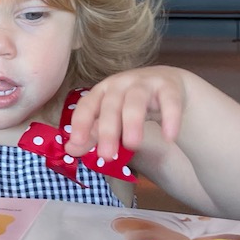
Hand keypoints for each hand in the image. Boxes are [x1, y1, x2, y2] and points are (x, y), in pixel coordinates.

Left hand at [64, 66, 186, 162]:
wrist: (166, 83)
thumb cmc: (130, 103)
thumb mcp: (110, 117)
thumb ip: (92, 134)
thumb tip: (70, 150)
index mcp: (102, 91)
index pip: (87, 105)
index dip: (81, 123)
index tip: (76, 143)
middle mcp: (120, 84)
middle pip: (111, 105)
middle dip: (107, 131)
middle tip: (107, 156)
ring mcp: (145, 83)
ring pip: (136, 101)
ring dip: (132, 122)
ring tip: (132, 145)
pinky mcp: (168, 87)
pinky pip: (169, 101)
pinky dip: (169, 118)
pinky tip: (169, 137)